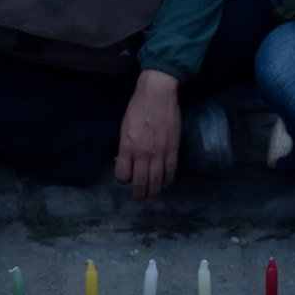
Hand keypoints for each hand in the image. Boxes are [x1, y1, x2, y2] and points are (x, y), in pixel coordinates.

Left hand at [114, 69, 180, 201]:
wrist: (157, 95)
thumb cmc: (138, 108)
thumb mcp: (124, 127)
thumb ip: (126, 145)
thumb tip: (127, 158)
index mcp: (127, 147)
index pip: (122, 174)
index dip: (123, 180)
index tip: (126, 180)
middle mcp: (142, 153)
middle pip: (140, 182)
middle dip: (139, 194)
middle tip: (140, 200)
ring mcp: (158, 152)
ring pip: (156, 180)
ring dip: (154, 192)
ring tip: (152, 197)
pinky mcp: (172, 149)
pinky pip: (170, 170)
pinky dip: (167, 180)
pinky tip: (165, 183)